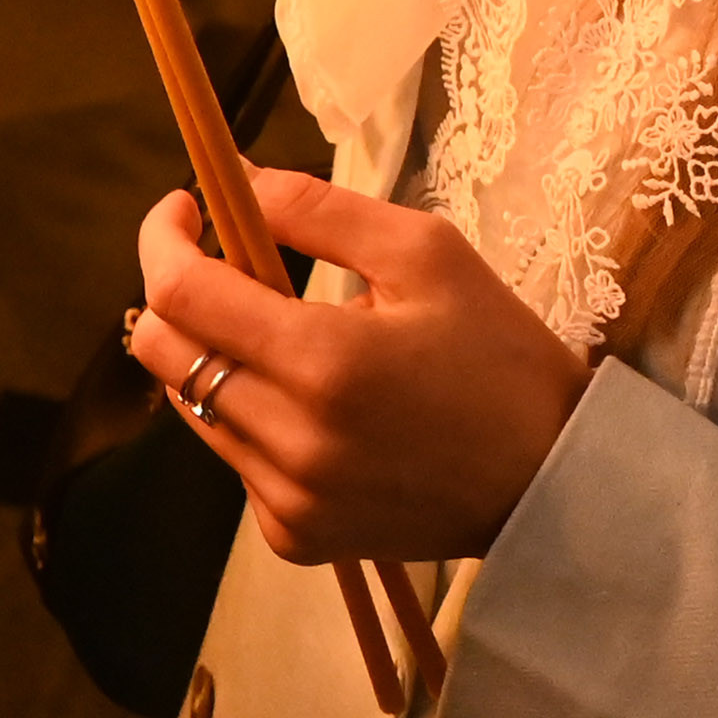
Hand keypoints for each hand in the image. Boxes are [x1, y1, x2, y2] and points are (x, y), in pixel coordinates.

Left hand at [127, 167, 590, 564]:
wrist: (556, 484)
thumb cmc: (498, 356)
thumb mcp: (426, 253)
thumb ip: (317, 208)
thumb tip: (234, 178)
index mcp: (322, 362)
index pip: (181, 292)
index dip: (163, 236)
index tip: (184, 206)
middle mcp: (290, 441)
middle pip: (161, 352)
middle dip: (175, 291)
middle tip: (228, 262)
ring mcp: (287, 501)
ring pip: (191, 404)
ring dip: (215, 354)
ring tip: (285, 334)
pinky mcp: (294, 539)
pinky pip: (233, 460)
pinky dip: (250, 418)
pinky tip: (313, 405)